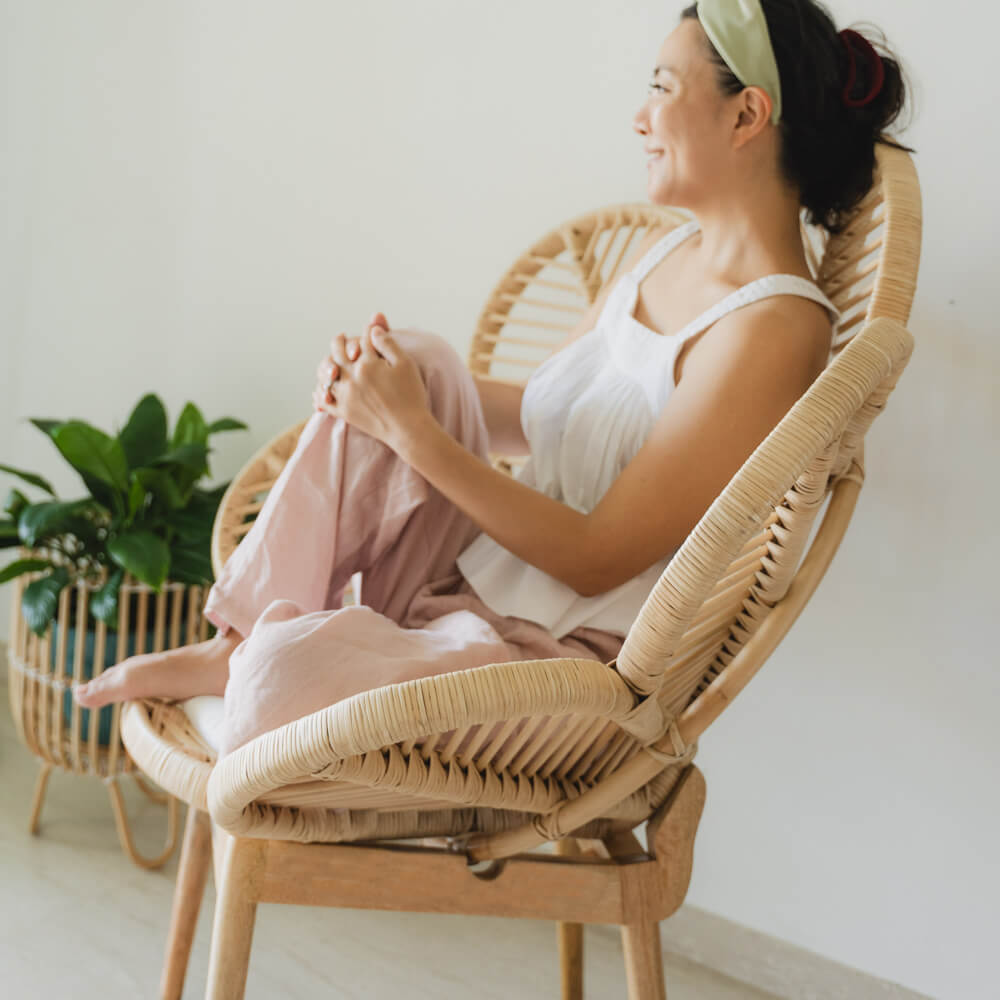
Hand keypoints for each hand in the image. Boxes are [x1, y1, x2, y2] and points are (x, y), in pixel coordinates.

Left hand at [313, 314, 431, 450]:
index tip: (368, 329)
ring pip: (327, 374)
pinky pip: (325, 400)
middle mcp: (352, 377)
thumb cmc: (411, 395)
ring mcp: (345, 395)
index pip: (362, 341)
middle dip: (340, 342)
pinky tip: (321, 388)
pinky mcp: (344, 412)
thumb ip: (388, 344)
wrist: (408, 428)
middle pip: (338, 353)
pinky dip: (321, 393)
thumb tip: (373, 328)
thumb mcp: (405, 364)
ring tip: (331, 361)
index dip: (366, 332)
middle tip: (341, 337)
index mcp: (368, 363)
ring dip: (327, 365)